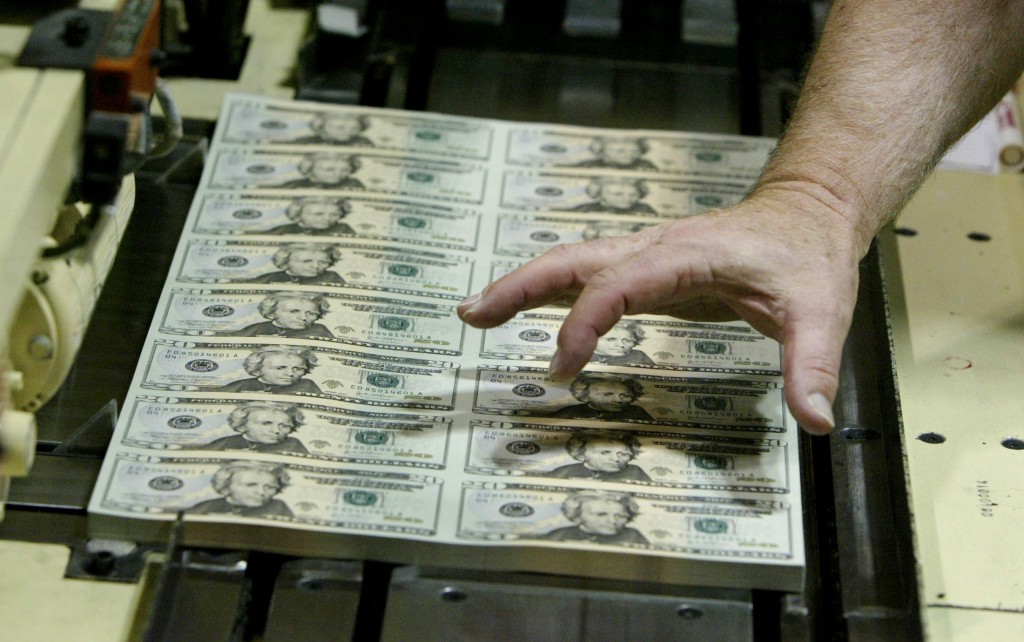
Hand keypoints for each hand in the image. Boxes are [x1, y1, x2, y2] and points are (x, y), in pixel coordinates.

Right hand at [458, 186, 869, 433]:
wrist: (807, 210)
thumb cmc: (809, 255)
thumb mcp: (822, 310)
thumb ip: (812, 364)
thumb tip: (811, 419)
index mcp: (687, 255)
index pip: (619, 284)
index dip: (584, 323)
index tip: (561, 368)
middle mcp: (656, 248)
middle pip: (572, 260)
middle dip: (519, 287)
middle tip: (472, 314)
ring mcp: (648, 256)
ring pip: (572, 264)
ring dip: (523, 287)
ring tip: (475, 314)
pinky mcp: (649, 271)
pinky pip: (589, 280)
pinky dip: (551, 296)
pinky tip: (527, 313)